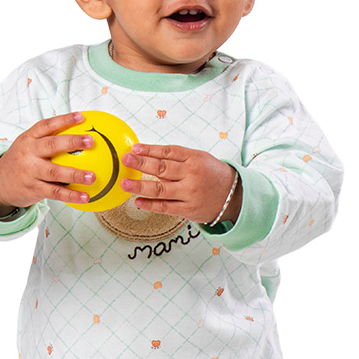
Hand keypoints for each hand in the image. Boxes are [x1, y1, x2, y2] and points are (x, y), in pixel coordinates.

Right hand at [0, 112, 96, 215]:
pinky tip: (85, 196)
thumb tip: (79, 132)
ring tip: (92, 176)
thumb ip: (47, 139)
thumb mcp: (28, 146)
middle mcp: (29, 153)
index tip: (81, 117)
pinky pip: (55, 192)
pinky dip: (71, 195)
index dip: (64, 120)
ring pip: (55, 172)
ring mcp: (31, 172)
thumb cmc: (22, 162)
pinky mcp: (34, 189)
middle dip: (72, 142)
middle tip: (91, 141)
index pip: (46, 125)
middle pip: (51, 145)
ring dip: (75, 174)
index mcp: (28, 139)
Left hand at [121, 143, 240, 224]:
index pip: (168, 152)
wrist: (234, 195)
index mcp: (194, 159)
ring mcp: (189, 194)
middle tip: (126, 159)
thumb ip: (178, 157)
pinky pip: (165, 207)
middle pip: (162, 168)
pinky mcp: (187, 210)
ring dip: (140, 185)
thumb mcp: (200, 158)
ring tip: (125, 183)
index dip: (149, 149)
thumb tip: (149, 154)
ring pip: (161, 189)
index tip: (134, 148)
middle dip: (141, 163)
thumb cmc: (212, 174)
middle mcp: (191, 175)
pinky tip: (138, 201)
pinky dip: (150, 205)